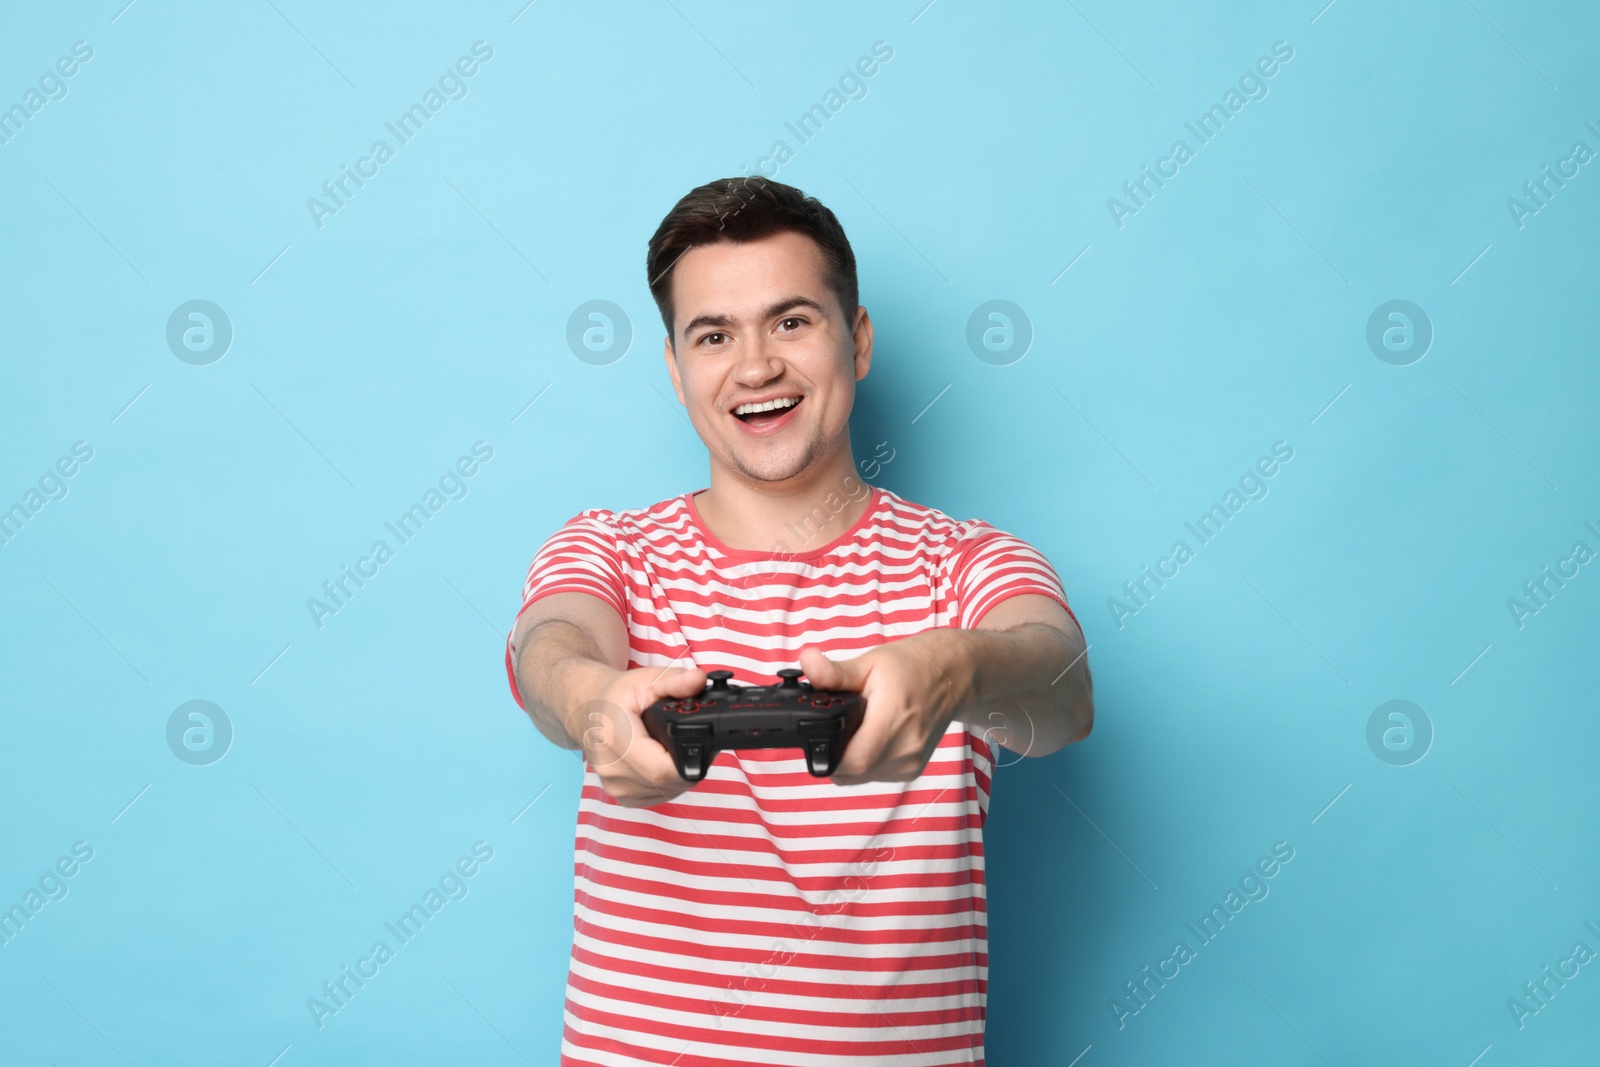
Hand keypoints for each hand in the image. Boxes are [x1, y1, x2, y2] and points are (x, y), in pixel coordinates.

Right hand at [574, 664, 705, 807]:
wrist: (588, 711)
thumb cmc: (616, 696)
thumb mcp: (646, 679)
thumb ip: (675, 680)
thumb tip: (698, 681)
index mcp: (614, 738)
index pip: (661, 769)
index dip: (687, 758)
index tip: (696, 741)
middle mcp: (611, 769)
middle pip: (668, 781)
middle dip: (688, 762)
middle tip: (688, 738)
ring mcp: (615, 787)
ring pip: (667, 791)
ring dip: (679, 773)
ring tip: (670, 747)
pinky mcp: (623, 798)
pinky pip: (659, 795)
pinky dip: (668, 781)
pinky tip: (661, 760)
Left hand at [797, 631, 970, 785]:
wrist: (953, 676)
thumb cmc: (912, 666)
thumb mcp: (870, 662)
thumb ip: (835, 672)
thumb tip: (806, 662)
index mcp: (894, 719)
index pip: (851, 761)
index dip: (828, 754)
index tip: (820, 735)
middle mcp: (906, 748)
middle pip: (852, 772)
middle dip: (834, 754)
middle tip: (836, 727)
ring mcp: (911, 763)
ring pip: (862, 777)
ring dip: (851, 758)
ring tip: (859, 727)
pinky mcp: (912, 770)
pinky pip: (875, 775)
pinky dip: (866, 760)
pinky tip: (872, 735)